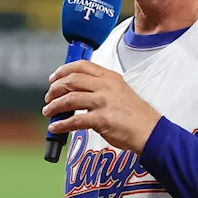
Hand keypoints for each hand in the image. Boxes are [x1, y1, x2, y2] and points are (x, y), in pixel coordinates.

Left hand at [42, 60, 162, 154]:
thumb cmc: (134, 114)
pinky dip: (61, 124)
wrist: (150, 131)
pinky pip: (74, 121)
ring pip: (69, 99)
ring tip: (48, 112)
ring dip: (54, 106)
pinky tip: (55, 127)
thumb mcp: (120, 91)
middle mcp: (105, 86)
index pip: (81, 66)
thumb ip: (100, 87)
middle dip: (55, 89)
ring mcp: (103, 102)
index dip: (62, 71)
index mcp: (109, 77)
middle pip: (71, 81)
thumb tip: (75, 92)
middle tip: (48, 98)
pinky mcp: (102, 120)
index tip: (53, 78)